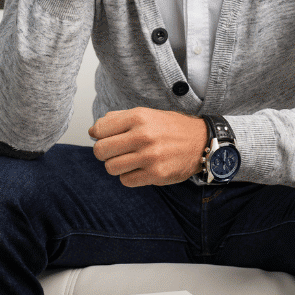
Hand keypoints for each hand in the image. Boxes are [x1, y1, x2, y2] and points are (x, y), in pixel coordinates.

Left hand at [89, 108, 205, 186]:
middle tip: (115, 151)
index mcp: (138, 117)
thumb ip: (119, 119)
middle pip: (100, 151)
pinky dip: (129, 176)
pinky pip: (126, 181)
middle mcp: (143, 135)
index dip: (99, 135)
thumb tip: (94, 130)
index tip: (106, 137)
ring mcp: (150, 156)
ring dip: (116, 166)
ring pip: (111, 168)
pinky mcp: (156, 174)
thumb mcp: (146, 114)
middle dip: (104, 153)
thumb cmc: (171, 128)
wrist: (200, 141)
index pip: (99, 130)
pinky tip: (140, 168)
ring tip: (128, 160)